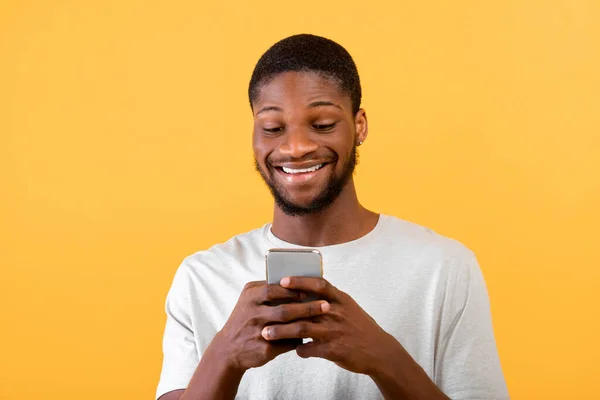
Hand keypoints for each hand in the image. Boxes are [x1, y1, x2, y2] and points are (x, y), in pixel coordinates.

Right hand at [213, 281, 330, 372]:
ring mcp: (257, 332)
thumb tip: (299, 284)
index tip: (313, 289)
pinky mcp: (262, 349)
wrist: (227, 349)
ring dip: (306, 323)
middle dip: (307, 307)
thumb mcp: (250, 300)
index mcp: (250, 296)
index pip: (274, 288)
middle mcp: (252, 313)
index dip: (295, 289)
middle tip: (326, 305)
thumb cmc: (246, 319)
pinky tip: (312, 337)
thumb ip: (269, 291)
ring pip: (286, 327)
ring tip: (322, 320)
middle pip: (284, 309)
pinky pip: (286, 344)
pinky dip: (300, 340)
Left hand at [261, 277, 396, 374]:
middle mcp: (337, 313)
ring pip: (302, 329)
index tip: (282, 281)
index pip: (318, 285)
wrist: (379, 350)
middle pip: (304, 308)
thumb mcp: (348, 307)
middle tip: (264, 311)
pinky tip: (294, 350)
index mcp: (340, 299)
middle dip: (282, 309)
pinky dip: (300, 350)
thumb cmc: (359, 326)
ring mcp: (335, 331)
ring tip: (267, 334)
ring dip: (282, 332)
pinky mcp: (334, 350)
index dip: (300, 282)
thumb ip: (329, 299)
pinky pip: (311, 349)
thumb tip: (305, 290)